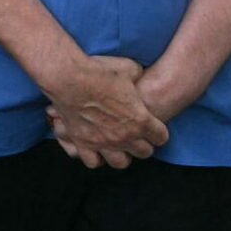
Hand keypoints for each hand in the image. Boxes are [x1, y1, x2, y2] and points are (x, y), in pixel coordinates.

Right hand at [42, 53, 165, 168]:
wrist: (70, 78)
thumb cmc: (100, 72)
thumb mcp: (129, 68)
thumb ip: (138, 77)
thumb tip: (138, 75)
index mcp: (140, 119)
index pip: (160, 137)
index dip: (159, 132)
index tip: (154, 127)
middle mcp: (124, 136)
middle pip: (144, 152)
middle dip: (144, 145)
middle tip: (139, 137)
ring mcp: (103, 142)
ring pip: (121, 162)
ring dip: (123, 155)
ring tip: (120, 148)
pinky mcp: (83, 143)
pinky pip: (93, 162)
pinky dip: (96, 157)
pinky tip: (96, 149)